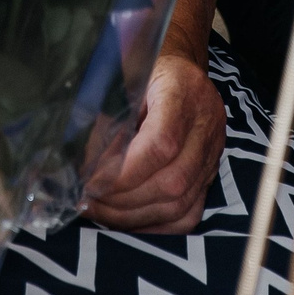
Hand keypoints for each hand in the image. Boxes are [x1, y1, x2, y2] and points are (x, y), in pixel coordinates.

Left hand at [80, 51, 225, 233]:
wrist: (181, 70)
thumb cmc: (145, 70)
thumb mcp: (122, 79)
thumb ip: (106, 117)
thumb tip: (80, 163)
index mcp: (183, 92)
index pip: (162, 144)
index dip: (124, 172)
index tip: (91, 182)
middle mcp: (206, 125)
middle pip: (172, 182)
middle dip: (123, 200)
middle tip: (88, 201)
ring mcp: (213, 153)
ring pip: (180, 204)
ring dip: (133, 216)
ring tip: (99, 211)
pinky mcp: (211, 174)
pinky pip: (189, 214)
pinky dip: (155, 224)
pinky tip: (126, 219)